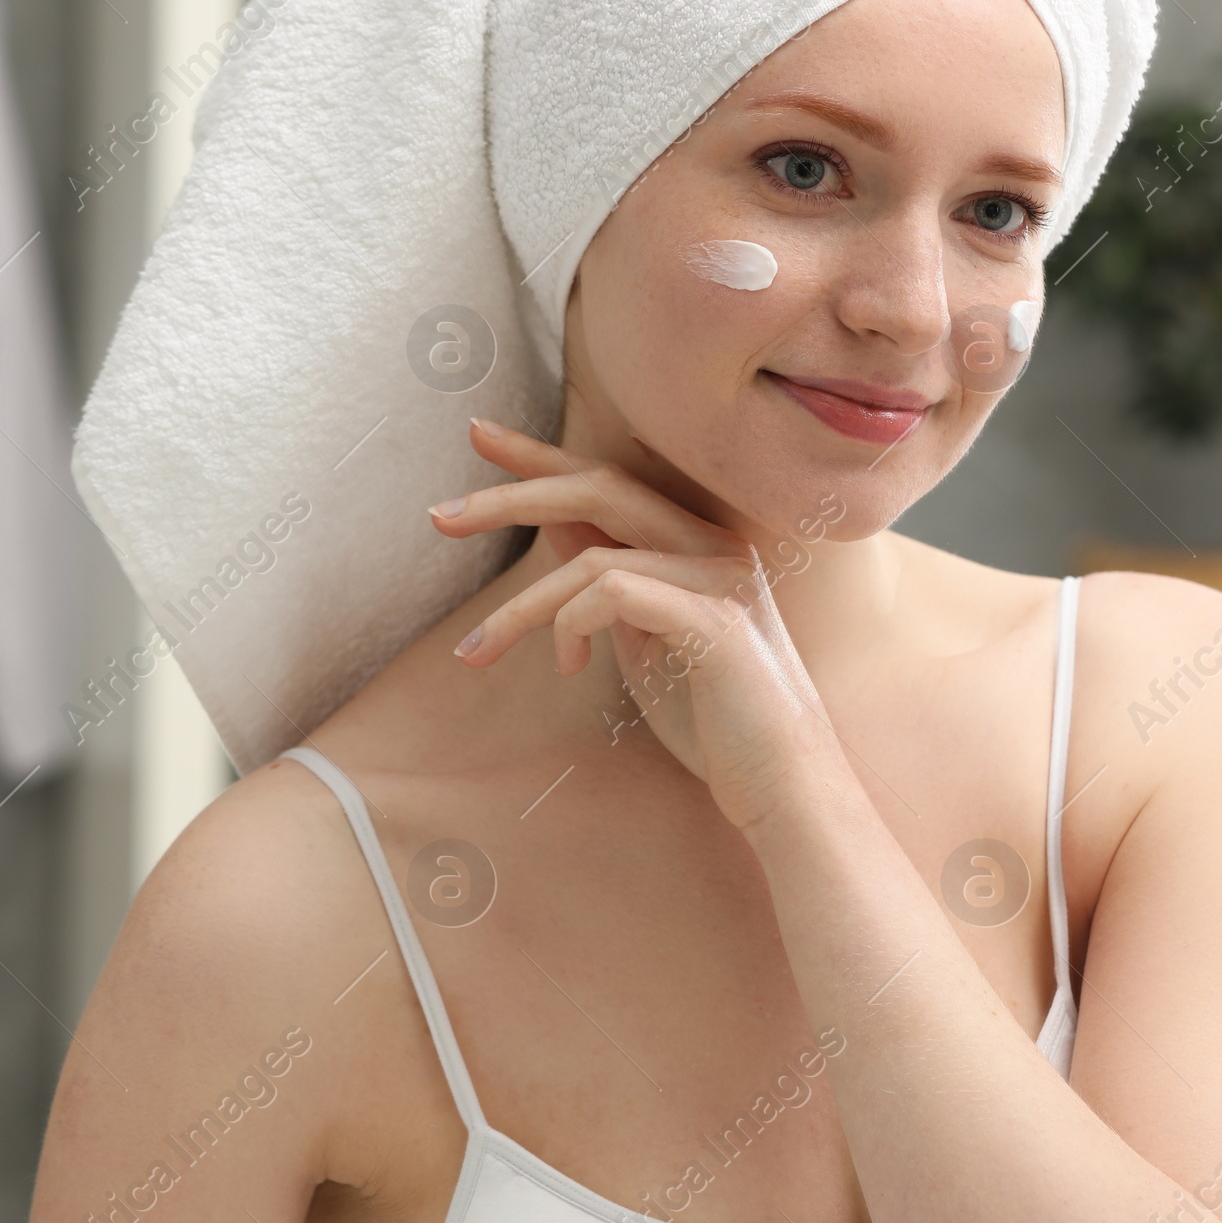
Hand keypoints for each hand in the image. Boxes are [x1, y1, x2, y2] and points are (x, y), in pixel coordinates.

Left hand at [429, 419, 844, 831]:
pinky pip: (614, 592)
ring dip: (521, 607)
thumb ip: (608, 581)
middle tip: (439, 515)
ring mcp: (721, 578)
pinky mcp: (716, 621)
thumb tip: (553, 528)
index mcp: (698, 544)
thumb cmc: (715, 722)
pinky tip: (569, 666)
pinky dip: (571, 624)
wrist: (783, 787)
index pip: (610, 478)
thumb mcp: (644, 641)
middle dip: (510, 496)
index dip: (542, 456)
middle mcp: (715, 545)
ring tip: (478, 653)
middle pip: (600, 487)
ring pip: (593, 556)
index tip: (479, 435)